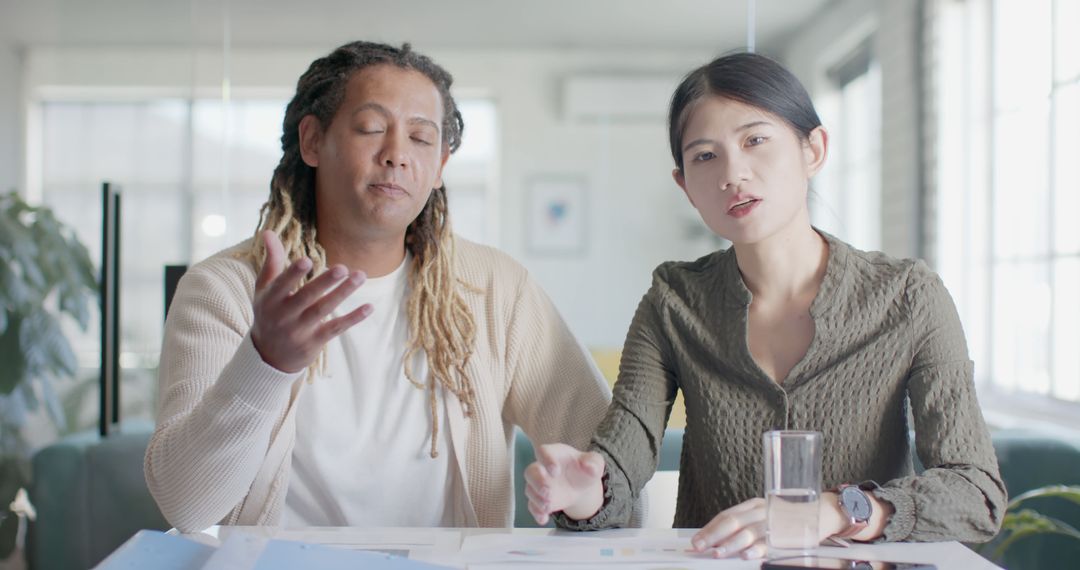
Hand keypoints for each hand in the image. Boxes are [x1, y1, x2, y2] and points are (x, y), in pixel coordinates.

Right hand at [250, 230, 373, 372]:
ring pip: (324, 311)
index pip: (281, 285)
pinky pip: (336, 328)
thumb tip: (268, 231)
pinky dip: (353, 319)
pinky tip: (369, 307)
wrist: (269, 356)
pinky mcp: (315, 342)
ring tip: (360, 276)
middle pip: (307, 297)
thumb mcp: (264, 289)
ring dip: (343, 294)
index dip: (293, 274)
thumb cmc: (269, 313)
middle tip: (342, 267)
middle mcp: (284, 316)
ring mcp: (300, 330)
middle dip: (324, 283)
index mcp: (270, 300)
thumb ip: (271, 261)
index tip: (307, 260)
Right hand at [523, 443, 605, 524]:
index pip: (543, 451)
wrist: (582, 487)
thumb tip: (589, 466)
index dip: (546, 460)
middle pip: (530, 471)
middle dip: (537, 482)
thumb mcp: (595, 463)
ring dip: (537, 499)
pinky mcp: (539, 499)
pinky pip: (532, 506)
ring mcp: (539, 484)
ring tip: (548, 506)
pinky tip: (544, 519)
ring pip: (530, 490)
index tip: (556, 471)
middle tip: (548, 492)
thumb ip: (594, 462)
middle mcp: (542, 468)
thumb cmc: (585, 469)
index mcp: (554, 454)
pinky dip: (536, 513)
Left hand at [691, 491, 892, 558]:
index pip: (727, 515)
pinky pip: (770, 541)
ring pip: (749, 532)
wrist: (825, 510)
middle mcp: (763, 510)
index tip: (695, 541)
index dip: (710, 528)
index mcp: (755, 505)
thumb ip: (748, 526)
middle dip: (713, 536)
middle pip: (733, 522)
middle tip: (699, 548)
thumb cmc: (791, 517)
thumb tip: (720, 542)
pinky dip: (757, 549)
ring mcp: (776, 520)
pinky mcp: (789, 532)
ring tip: (717, 554)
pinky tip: (746, 556)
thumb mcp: (767, 516)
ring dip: (731, 544)